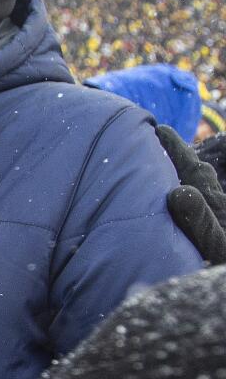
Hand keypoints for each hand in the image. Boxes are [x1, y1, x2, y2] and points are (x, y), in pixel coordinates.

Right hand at [157, 124, 225, 263]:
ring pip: (202, 196)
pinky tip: (180, 212)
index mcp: (215, 208)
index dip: (176, 148)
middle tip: (161, 144)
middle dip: (181, 160)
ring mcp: (219, 228)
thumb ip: (201, 223)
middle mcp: (218, 213)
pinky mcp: (215, 245)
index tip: (159, 129)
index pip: (192, 169)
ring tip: (171, 174)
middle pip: (199, 177)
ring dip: (186, 182)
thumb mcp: (220, 250)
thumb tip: (178, 190)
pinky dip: (186, 208)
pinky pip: (198, 218)